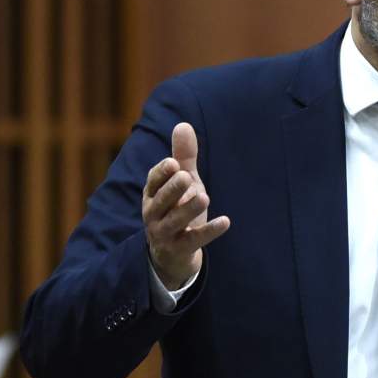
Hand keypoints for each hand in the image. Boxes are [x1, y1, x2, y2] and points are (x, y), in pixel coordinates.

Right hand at [143, 122, 230, 289]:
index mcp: (151, 194)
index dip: (162, 173)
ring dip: (188, 209)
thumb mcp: (182, 182)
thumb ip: (183, 156)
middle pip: (161, 201)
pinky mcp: (180, 249)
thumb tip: (183, 124)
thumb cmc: (177, 207)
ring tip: (204, 197)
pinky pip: (194, 240)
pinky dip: (209, 231)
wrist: (171, 253)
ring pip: (174, 221)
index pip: (153, 182)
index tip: (173, 163)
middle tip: (185, 176)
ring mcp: (164, 233)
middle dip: (172, 189)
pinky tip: (226, 221)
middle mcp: (153, 214)